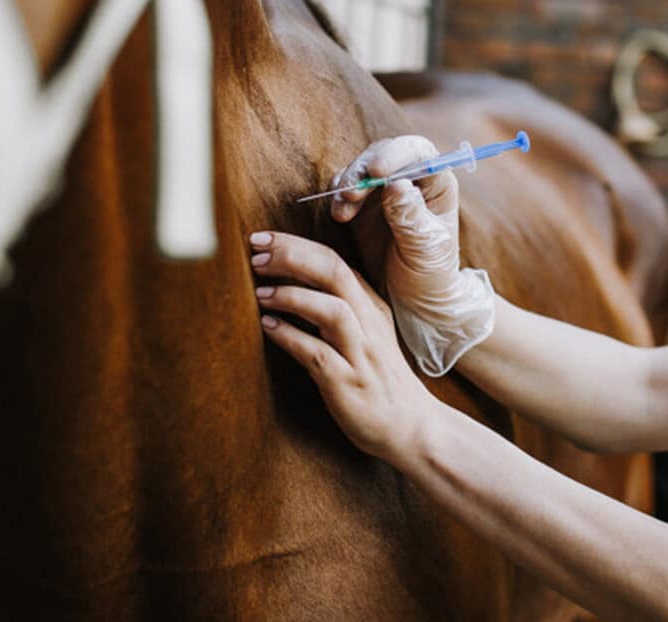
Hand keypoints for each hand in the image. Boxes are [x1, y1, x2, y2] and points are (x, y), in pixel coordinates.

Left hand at [250, 230, 444, 462]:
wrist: (412, 428)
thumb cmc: (380, 380)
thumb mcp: (367, 334)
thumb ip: (339, 308)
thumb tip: (294, 283)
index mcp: (371, 307)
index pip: (335, 260)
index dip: (296, 245)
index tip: (262, 239)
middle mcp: (369, 324)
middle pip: (334, 273)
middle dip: (292, 256)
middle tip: (256, 251)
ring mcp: (361, 354)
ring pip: (332, 310)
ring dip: (293, 296)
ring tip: (261, 291)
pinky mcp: (348, 383)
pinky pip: (318, 354)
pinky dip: (291, 337)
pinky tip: (268, 327)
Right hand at [329, 135, 461, 296]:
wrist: (412, 297)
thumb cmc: (429, 272)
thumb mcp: (423, 247)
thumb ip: (410, 216)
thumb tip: (396, 184)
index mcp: (437, 184)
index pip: (418, 153)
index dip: (396, 155)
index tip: (376, 172)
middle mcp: (411, 179)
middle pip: (384, 154)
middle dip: (363, 170)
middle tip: (350, 194)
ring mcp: (384, 190)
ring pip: (361, 168)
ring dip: (347, 184)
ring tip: (342, 213)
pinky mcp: (362, 203)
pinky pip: (345, 187)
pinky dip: (337, 196)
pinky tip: (338, 215)